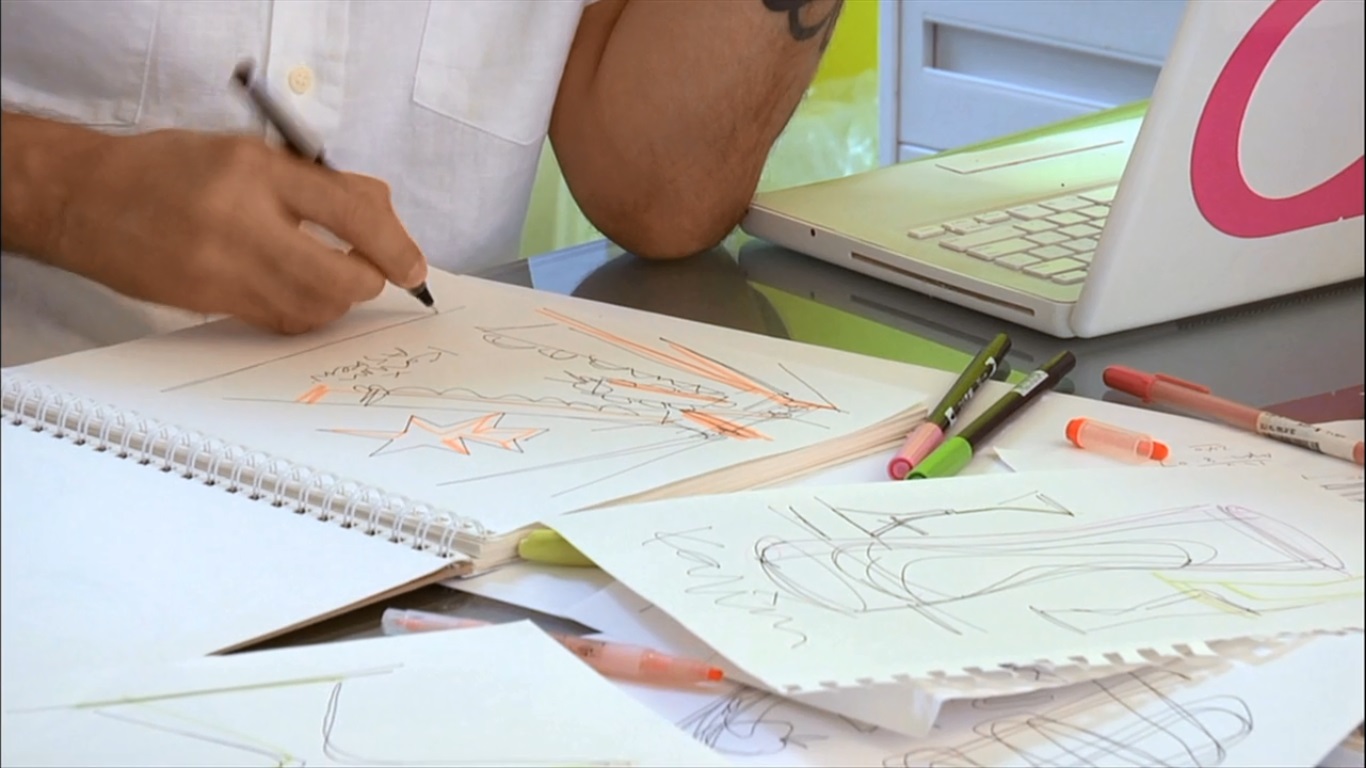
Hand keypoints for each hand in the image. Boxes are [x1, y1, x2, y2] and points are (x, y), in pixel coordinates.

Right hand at [46, 129, 426, 333]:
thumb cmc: (171, 168)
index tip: (412, 265)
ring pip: (316, 308)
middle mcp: (242, 221)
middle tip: (376, 273)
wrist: (88, 199)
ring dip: (341, 301)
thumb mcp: (248, 150)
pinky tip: (304, 297)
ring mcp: (225, 268)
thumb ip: (318, 180)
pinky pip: (283, 322)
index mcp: (257, 170)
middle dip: (372, 281)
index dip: (394, 243)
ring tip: (336, 280)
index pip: (352, 211)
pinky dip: (308, 315)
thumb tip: (383, 212)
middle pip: (342, 276)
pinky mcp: (212, 301)